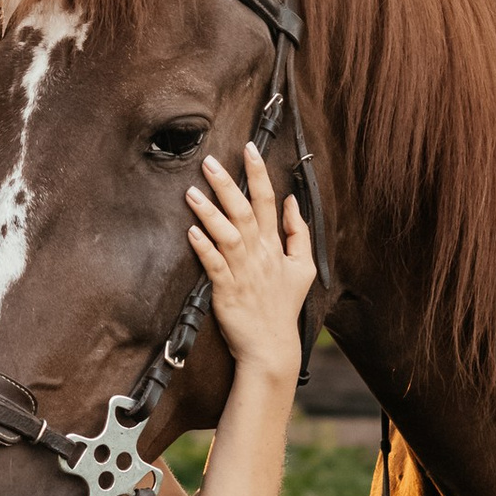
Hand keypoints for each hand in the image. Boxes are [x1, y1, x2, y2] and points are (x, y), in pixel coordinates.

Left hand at [186, 143, 314, 384]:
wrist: (272, 346)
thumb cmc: (283, 306)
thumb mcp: (303, 267)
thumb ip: (299, 232)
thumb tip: (292, 201)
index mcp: (275, 246)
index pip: (267, 202)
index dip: (258, 174)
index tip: (249, 149)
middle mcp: (259, 255)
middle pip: (244, 212)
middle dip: (227, 184)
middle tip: (209, 161)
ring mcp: (243, 273)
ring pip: (228, 235)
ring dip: (210, 212)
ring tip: (192, 191)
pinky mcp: (227, 291)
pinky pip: (215, 266)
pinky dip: (204, 248)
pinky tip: (192, 231)